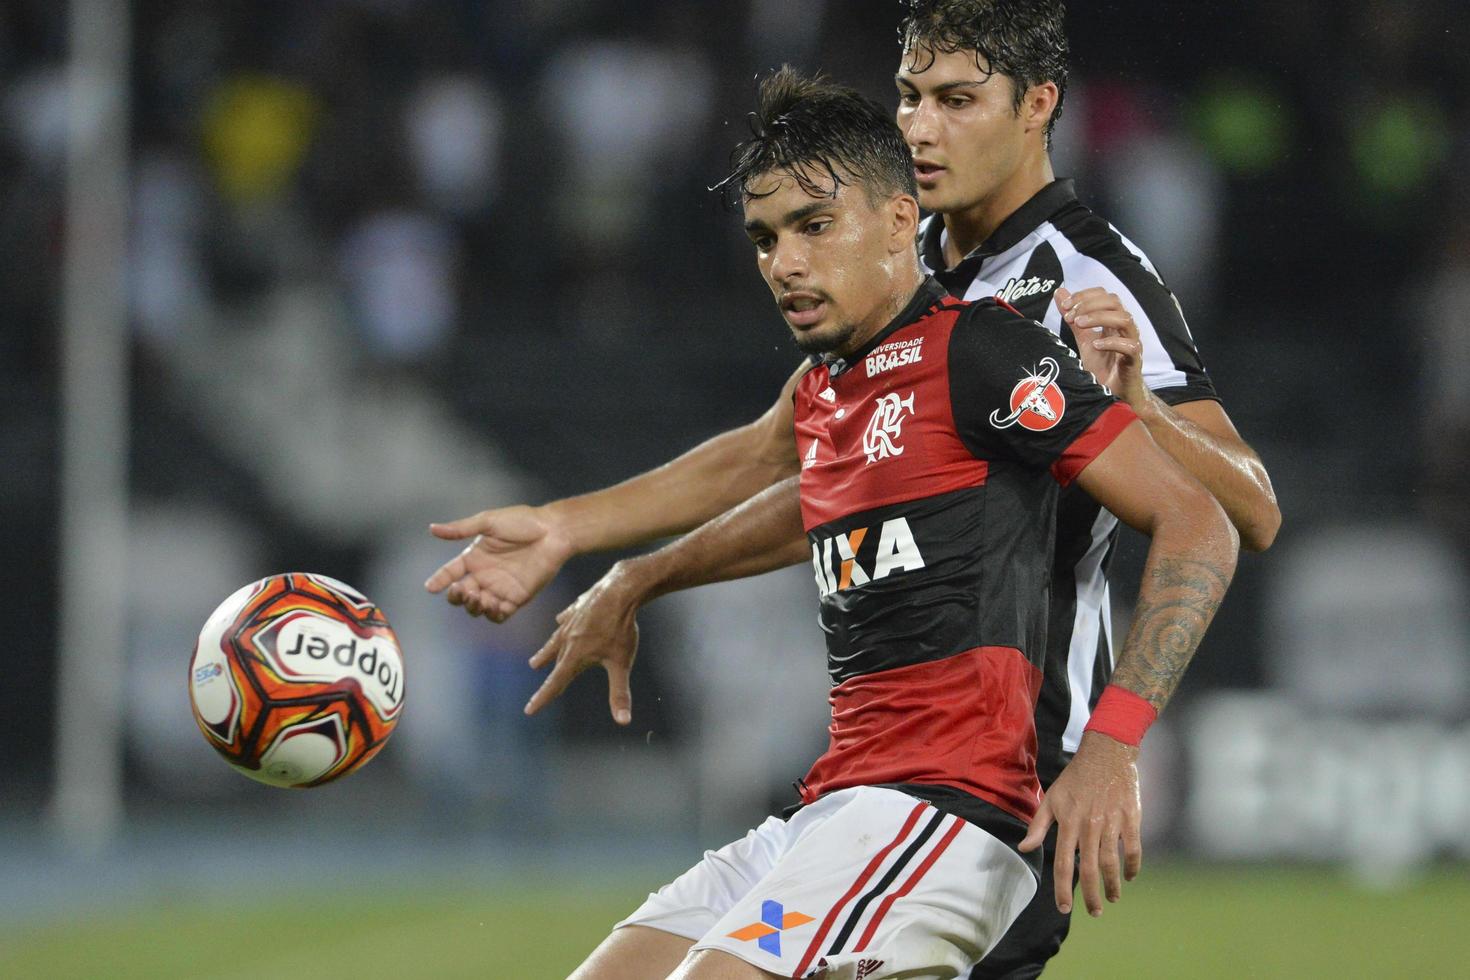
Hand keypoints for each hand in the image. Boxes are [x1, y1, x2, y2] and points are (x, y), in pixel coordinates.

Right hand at [424, 505, 574, 622]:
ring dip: (473, 607)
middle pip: (461, 595)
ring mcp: (499, 588)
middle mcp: (484, 575)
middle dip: (457, 597)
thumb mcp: (489, 522)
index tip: (431, 587)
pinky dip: (492, 615)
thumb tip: (431, 529)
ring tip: (479, 597)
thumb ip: (461, 529)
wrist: (554, 532)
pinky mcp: (516, 599)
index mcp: (475, 557)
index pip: (450, 572)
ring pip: (477, 608)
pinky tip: (493, 606)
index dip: (439, 580)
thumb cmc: (523, 522)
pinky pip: (499, 615)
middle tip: (463, 591)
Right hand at [523, 562, 642, 724]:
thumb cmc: (621, 628)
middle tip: (540, 690)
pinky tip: (560, 621)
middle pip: (555, 663)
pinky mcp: (578, 607)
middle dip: (547, 677)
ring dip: (546, 653)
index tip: (529, 711)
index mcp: (575, 655)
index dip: (542, 699)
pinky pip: (566, 618)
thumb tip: (623, 722)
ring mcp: (571, 622)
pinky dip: (562, 624)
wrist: (620, 589)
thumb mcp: (621, 663)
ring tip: (535, 662)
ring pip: (555, 641)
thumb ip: (620, 693)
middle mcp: (567, 640)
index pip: (555, 683)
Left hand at [1019, 730, 1142, 917]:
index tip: (1064, 908)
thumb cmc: (1075, 777)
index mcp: (1067, 822)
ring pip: (1111, 863)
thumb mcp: (1051, 798)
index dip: (1062, 888)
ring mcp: (1111, 822)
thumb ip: (1038, 826)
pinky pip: (1133, 848)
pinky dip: (1132, 866)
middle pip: (1088, 869)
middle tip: (1094, 912)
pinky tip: (1129, 877)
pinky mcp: (1131, 817)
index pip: (1062, 863)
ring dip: (1112, 885)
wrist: (1106, 753)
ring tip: (1112, 898)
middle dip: (1090, 896)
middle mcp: (1088, 824)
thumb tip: (1024, 849)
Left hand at [1056, 286, 1145, 408]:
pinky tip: (1095, 345)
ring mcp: (1131, 342)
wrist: (1112, 394)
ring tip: (1079, 325)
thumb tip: (1059, 293)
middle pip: (1115, 301)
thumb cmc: (1102, 366)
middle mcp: (1124, 328)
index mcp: (1112, 321)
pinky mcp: (1134, 360)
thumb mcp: (1083, 339)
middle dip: (1089, 304)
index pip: (1104, 295)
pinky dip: (1111, 342)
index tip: (1065, 305)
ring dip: (1099, 318)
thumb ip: (1073, 318)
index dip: (1084, 295)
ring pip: (1124, 318)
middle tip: (1070, 317)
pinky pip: (1130, 345)